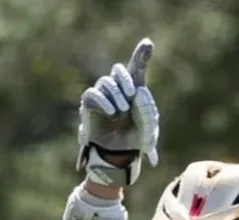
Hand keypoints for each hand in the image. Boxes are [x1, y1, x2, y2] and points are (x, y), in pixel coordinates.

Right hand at [77, 38, 159, 188]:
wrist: (119, 156)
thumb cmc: (136, 140)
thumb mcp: (149, 133)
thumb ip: (149, 114)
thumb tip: (139, 91)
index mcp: (135, 90)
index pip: (136, 67)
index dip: (141, 55)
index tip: (147, 44)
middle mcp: (117, 88)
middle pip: (119, 70)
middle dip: (125, 79)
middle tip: (132, 94)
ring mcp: (102, 95)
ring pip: (106, 82)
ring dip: (116, 94)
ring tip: (122, 111)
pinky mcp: (89, 104)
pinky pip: (93, 94)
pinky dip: (103, 101)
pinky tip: (112, 112)